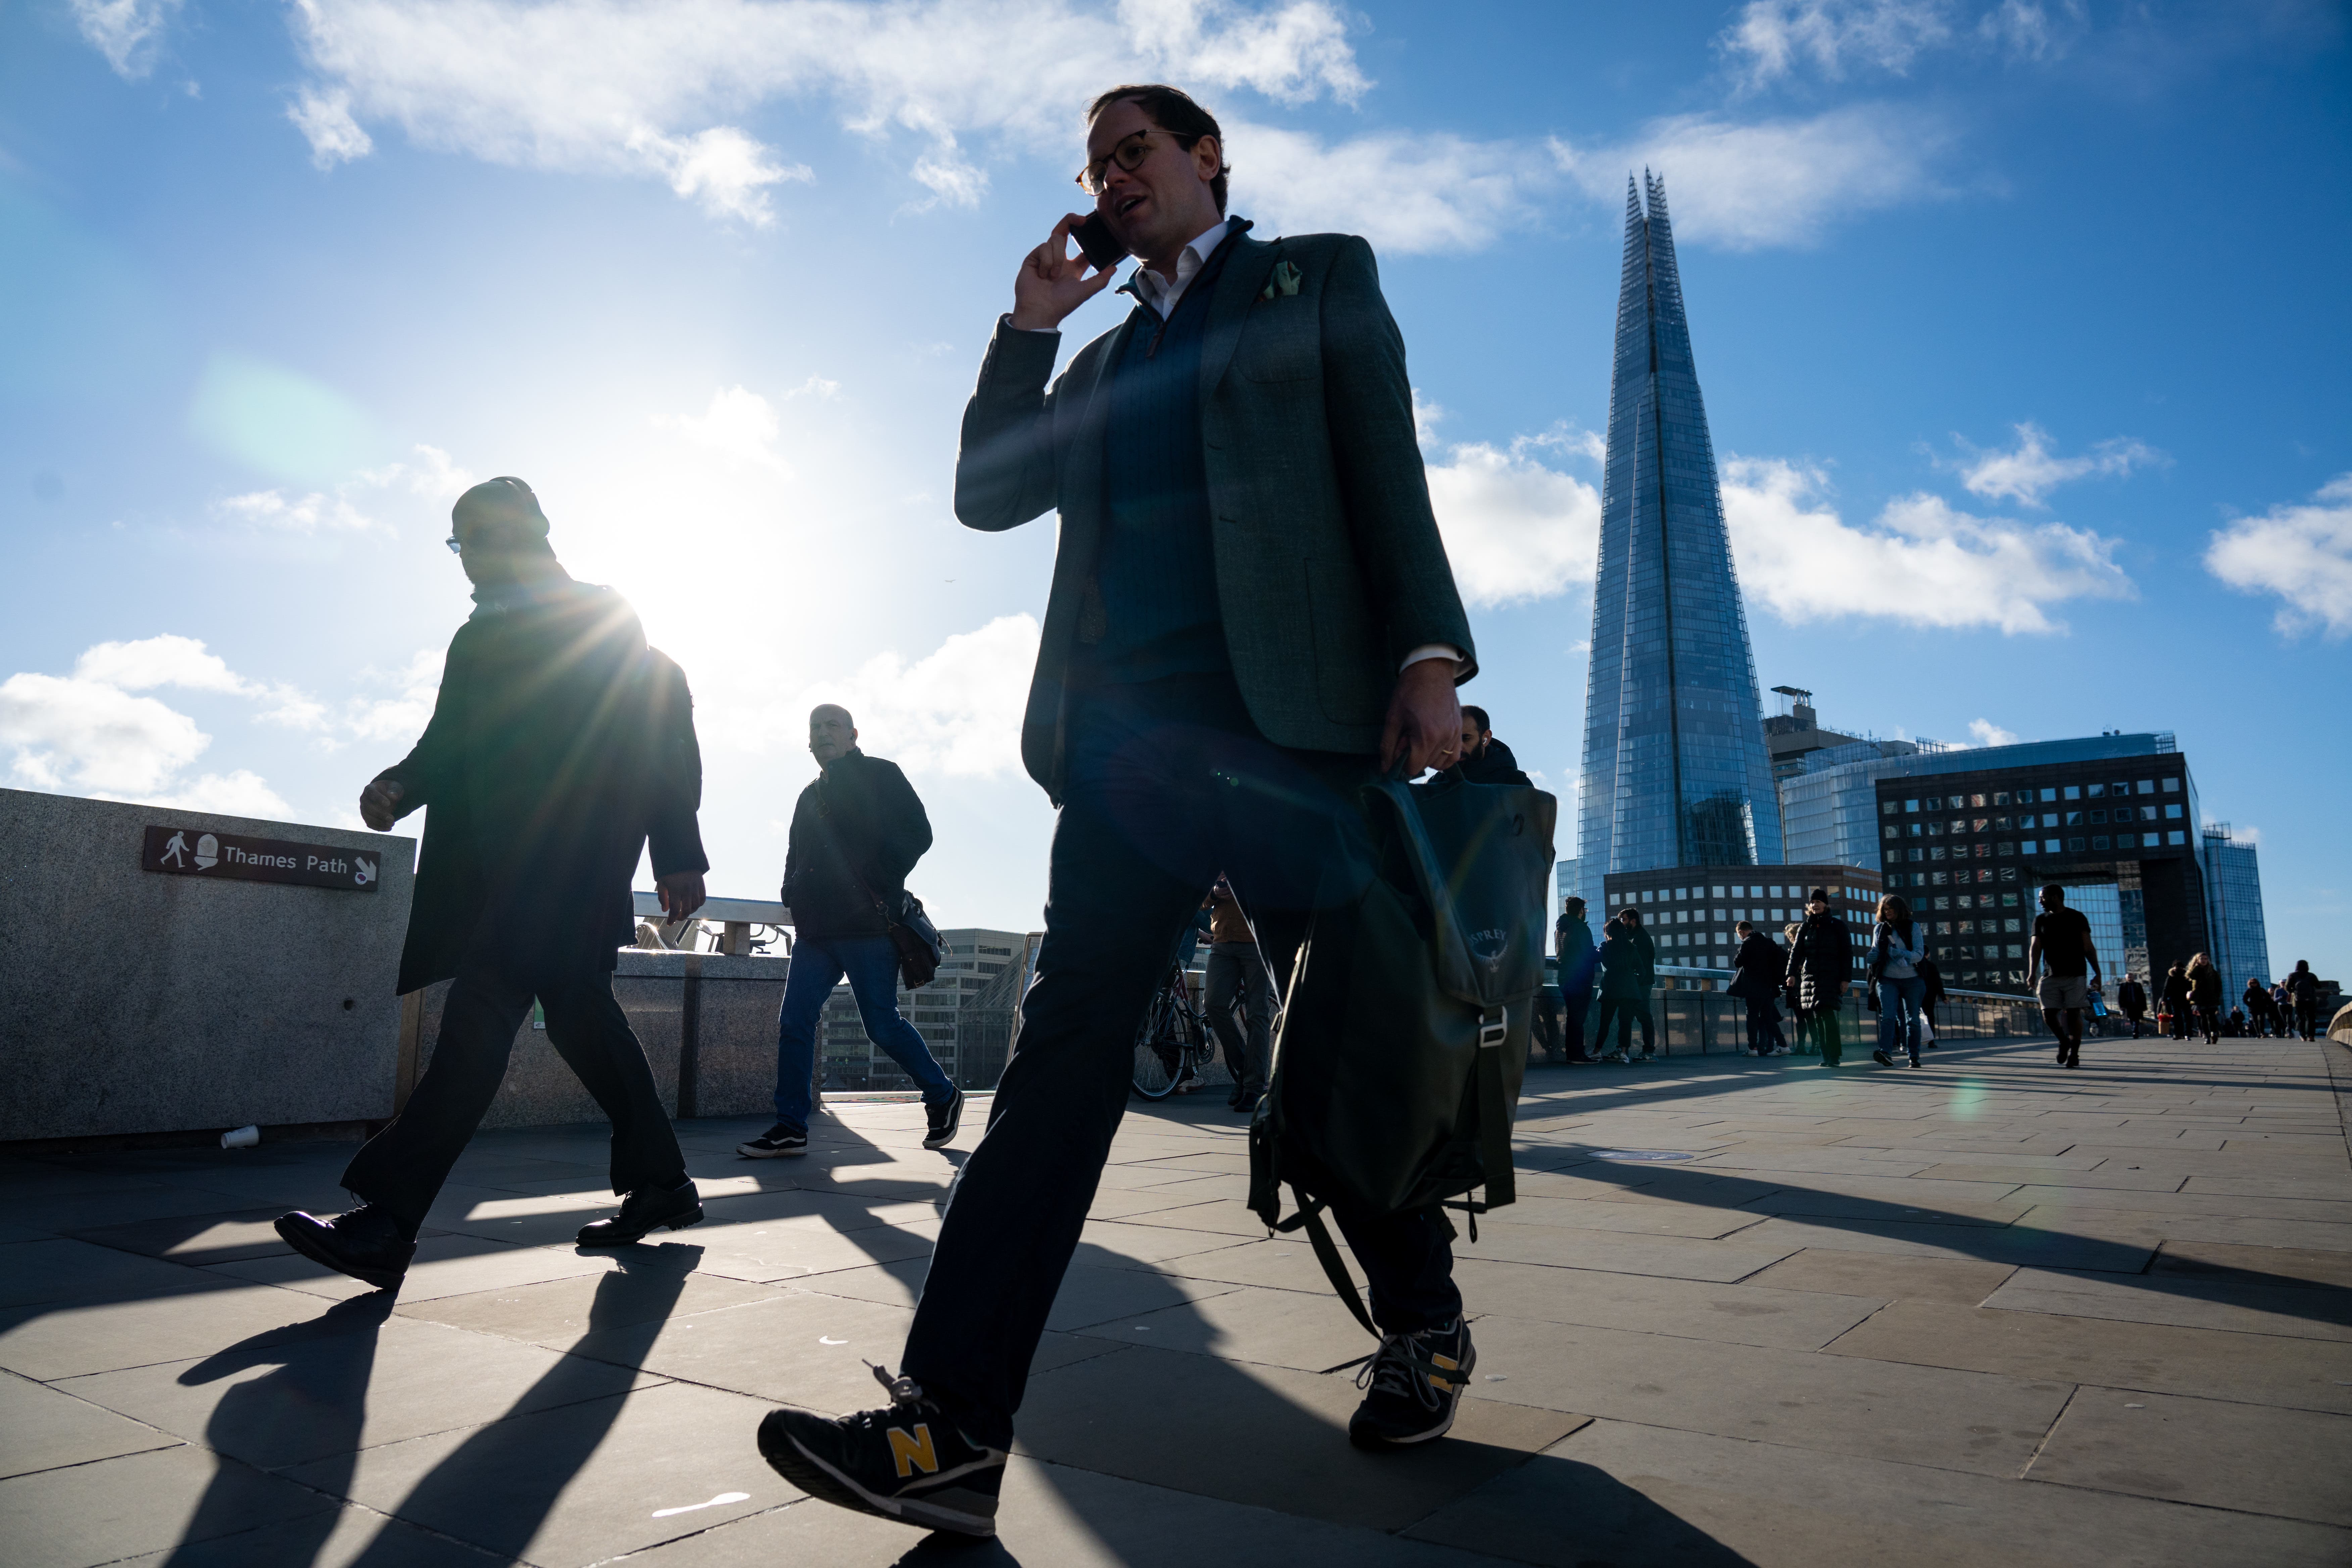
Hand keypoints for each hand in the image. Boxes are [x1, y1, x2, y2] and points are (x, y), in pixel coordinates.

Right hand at [359, 777, 404, 830]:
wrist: (389, 797)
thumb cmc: (391, 790)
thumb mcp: (395, 787)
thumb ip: (394, 790)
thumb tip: (394, 796)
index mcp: (369, 789)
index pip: (371, 793)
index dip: (378, 799)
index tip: (388, 804)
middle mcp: (364, 799)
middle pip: (368, 807)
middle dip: (380, 814)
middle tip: (392, 818)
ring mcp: (364, 809)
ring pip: (367, 817)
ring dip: (379, 822)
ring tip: (392, 823)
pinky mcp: (367, 817)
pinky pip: (370, 824)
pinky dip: (379, 827)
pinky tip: (389, 828)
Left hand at [658, 871, 705, 921]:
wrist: (682, 856)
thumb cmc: (669, 870)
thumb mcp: (661, 882)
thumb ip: (662, 897)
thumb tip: (665, 910)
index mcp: (675, 890)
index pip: (674, 909)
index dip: (672, 919)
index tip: (669, 923)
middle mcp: (686, 890)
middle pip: (686, 910)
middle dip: (681, 917)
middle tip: (677, 918)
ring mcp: (695, 887)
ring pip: (695, 906)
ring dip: (690, 912)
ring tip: (684, 911)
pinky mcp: (701, 884)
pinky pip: (702, 899)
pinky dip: (699, 904)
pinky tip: (693, 905)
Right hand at [1010, 214, 1119, 330]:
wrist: (1040, 311)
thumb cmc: (1062, 304)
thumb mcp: (1085, 291)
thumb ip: (1100, 279)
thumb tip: (1114, 267)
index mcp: (1073, 267)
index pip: (1082, 246)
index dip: (1088, 235)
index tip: (1092, 225)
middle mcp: (1060, 259)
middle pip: (1065, 231)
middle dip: (1071, 220)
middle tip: (1081, 219)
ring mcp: (1045, 257)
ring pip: (1056, 239)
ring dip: (1057, 257)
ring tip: (1052, 276)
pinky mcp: (1033, 257)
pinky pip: (1044, 246)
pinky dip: (1047, 261)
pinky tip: (1043, 275)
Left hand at [1380, 658, 1461, 775]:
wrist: (1430, 670)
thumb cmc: (1409, 692)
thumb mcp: (1392, 718)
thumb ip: (1388, 746)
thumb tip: (1386, 769)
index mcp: (1427, 736)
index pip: (1413, 768)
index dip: (1401, 763)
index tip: (1398, 748)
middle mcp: (1445, 738)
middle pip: (1425, 766)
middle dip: (1413, 758)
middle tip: (1407, 738)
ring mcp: (1455, 734)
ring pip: (1440, 763)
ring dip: (1427, 758)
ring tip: (1419, 740)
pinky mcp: (1460, 730)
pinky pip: (1454, 755)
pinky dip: (1443, 756)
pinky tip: (1432, 745)